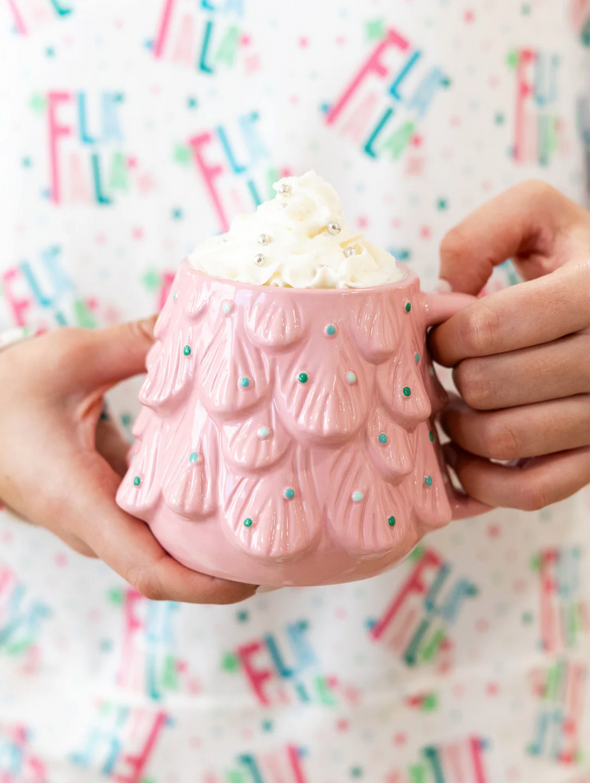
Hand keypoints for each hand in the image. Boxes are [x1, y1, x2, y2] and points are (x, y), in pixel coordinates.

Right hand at [0, 321, 255, 602]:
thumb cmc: (0, 395)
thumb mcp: (68, 359)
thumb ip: (133, 343)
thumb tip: (195, 323)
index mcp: (81, 502)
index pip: (152, 572)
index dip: (208, 584)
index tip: (257, 576)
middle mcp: (94, 524)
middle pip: (173, 567)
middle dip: (229, 564)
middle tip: (289, 537)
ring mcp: (99, 519)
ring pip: (166, 547)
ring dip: (214, 539)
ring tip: (273, 511)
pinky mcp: (104, 503)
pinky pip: (154, 521)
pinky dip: (192, 511)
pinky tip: (229, 479)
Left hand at [430, 181, 589, 510]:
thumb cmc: (573, 261)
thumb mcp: (540, 216)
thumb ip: (485, 233)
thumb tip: (446, 294)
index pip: (488, 327)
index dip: (445, 334)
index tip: (441, 334)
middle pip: (488, 385)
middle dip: (449, 376)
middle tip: (447, 368)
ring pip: (504, 439)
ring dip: (459, 426)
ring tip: (455, 403)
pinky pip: (530, 491)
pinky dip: (483, 481)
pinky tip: (464, 453)